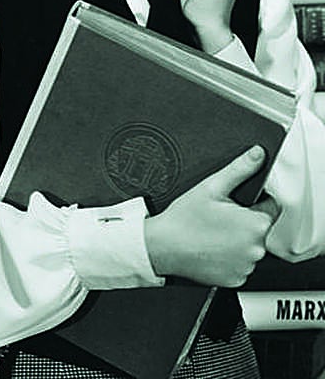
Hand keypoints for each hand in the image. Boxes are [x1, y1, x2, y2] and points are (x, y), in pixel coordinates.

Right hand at [144, 146, 277, 286]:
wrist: (162, 247)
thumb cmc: (185, 219)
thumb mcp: (212, 187)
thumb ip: (240, 169)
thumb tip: (257, 155)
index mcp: (255, 224)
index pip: (272, 206)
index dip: (255, 201)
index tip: (236, 203)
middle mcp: (256, 248)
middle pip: (260, 228)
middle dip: (245, 220)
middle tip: (220, 216)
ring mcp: (246, 266)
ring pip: (250, 247)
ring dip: (239, 240)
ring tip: (214, 232)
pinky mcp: (236, 280)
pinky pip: (240, 264)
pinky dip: (231, 257)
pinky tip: (213, 248)